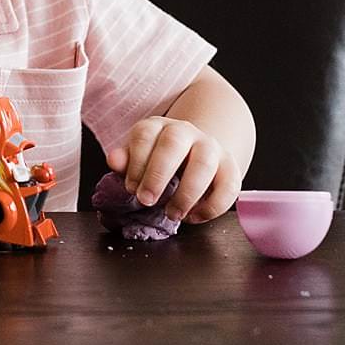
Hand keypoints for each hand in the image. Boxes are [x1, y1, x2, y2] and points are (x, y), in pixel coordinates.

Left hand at [107, 117, 240, 224]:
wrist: (196, 155)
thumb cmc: (160, 161)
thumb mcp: (140, 158)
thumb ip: (126, 161)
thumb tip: (114, 161)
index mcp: (158, 127)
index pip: (145, 134)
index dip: (136, 161)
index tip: (130, 188)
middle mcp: (186, 132)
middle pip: (174, 142)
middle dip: (158, 173)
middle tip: (146, 201)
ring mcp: (211, 148)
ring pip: (204, 163)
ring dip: (187, 192)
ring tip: (173, 214)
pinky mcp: (230, 168)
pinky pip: (229, 184)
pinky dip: (213, 206)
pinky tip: (194, 217)